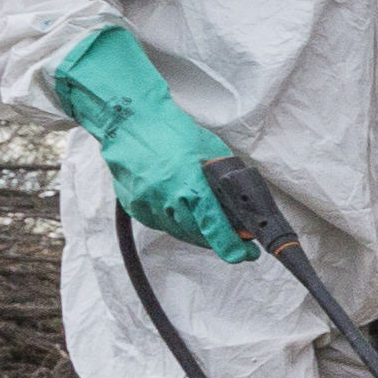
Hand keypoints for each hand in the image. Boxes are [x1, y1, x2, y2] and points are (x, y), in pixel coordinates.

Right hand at [48, 23, 257, 259]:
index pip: (214, 226)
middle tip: (237, 239)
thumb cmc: (173, 132)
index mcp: (189, 185)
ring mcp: (147, 205)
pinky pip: (161, 224)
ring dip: (198, 232)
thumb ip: (224, 180)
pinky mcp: (135, 207)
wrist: (130, 123)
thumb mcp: (210, 152)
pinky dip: (176, 222)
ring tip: (211, 224)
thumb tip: (242, 204)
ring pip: (179, 232)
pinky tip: (183, 211)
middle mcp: (166, 200)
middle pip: (198, 235)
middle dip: (219, 240)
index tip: (246, 254)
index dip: (232, 245)